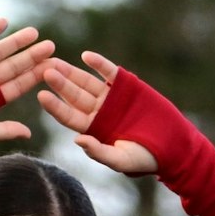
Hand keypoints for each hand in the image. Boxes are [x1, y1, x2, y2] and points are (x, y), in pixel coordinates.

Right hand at [0, 19, 54, 147]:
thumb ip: (3, 130)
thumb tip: (29, 133)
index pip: (19, 84)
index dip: (35, 75)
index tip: (54, 68)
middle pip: (14, 66)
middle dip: (32, 56)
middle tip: (51, 46)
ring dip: (16, 41)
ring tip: (34, 32)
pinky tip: (4, 22)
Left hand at [40, 52, 156, 173]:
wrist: (173, 144)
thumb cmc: (146, 157)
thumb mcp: (121, 159)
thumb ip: (99, 151)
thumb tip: (78, 140)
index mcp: (92, 129)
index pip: (69, 116)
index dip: (55, 106)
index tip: (41, 95)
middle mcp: (97, 111)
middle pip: (73, 95)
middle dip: (59, 84)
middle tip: (43, 71)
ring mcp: (110, 96)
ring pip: (86, 82)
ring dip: (72, 71)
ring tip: (55, 62)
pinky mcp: (126, 85)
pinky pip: (109, 72)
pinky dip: (99, 64)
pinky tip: (86, 56)